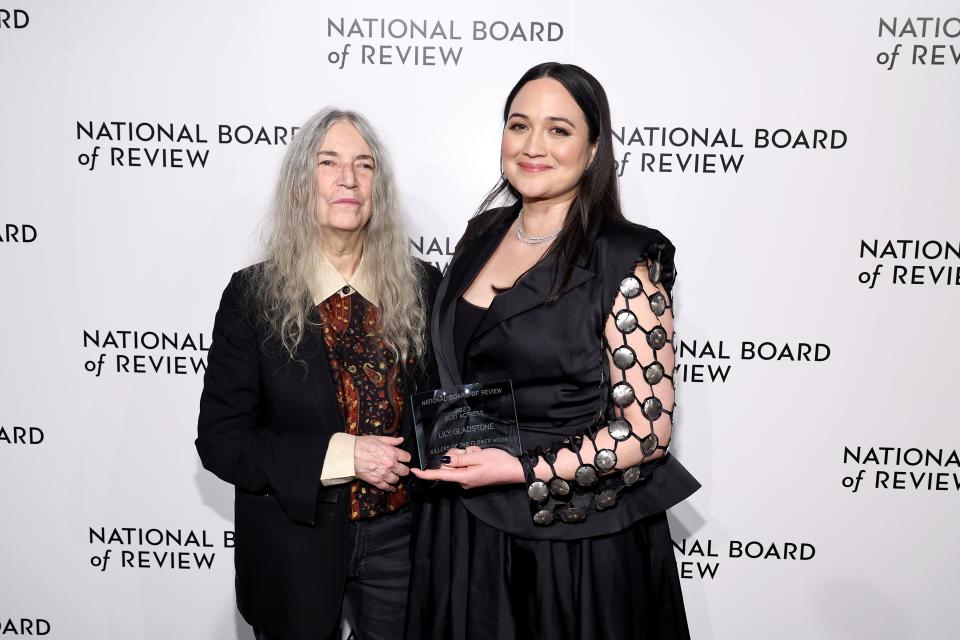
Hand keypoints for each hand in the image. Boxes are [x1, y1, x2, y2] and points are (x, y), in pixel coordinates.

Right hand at [354, 435, 410, 490]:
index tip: (404, 459)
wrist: (349, 454)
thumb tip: (401, 439)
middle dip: (403, 470)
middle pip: (404, 471)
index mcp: (392, 453)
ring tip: (394, 476)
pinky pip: (387, 487)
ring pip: (397, 480)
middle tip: (400, 469)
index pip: (407, 458)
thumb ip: (391, 440)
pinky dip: (390, 488)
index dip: (406, 459)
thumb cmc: (362, 445)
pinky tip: (391, 487)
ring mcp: (384, 474)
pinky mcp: (376, 481)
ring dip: (396, 478)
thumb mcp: (378, 438)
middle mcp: (390, 464)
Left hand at [410, 446, 524, 489]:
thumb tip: (444, 462)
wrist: (514, 470)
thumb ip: (459, 459)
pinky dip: (470, 457)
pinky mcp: (472, 476)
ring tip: (478, 454)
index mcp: (463, 477)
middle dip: (456, 454)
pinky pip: (465, 464)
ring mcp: (468, 479)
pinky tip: (480, 456)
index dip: (425, 473)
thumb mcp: (477, 457)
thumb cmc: (498, 463)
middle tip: (470, 451)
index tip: (413, 471)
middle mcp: (463, 481)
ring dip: (465, 454)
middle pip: (448, 465)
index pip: (439, 475)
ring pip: (457, 462)